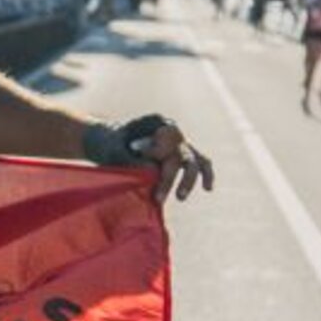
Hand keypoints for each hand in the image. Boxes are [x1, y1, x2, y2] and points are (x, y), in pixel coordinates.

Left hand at [83, 114, 215, 202]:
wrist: (114, 143)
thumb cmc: (112, 145)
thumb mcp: (114, 149)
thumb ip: (131, 158)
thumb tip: (152, 168)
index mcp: (156, 122)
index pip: (165, 136)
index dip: (156, 150)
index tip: (139, 155)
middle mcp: (173, 132)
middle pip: (179, 154)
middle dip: (169, 177)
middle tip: (158, 198)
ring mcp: (181, 144)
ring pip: (194, 160)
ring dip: (188, 180)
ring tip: (180, 197)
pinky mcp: (184, 156)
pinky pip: (202, 164)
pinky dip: (206, 175)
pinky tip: (208, 188)